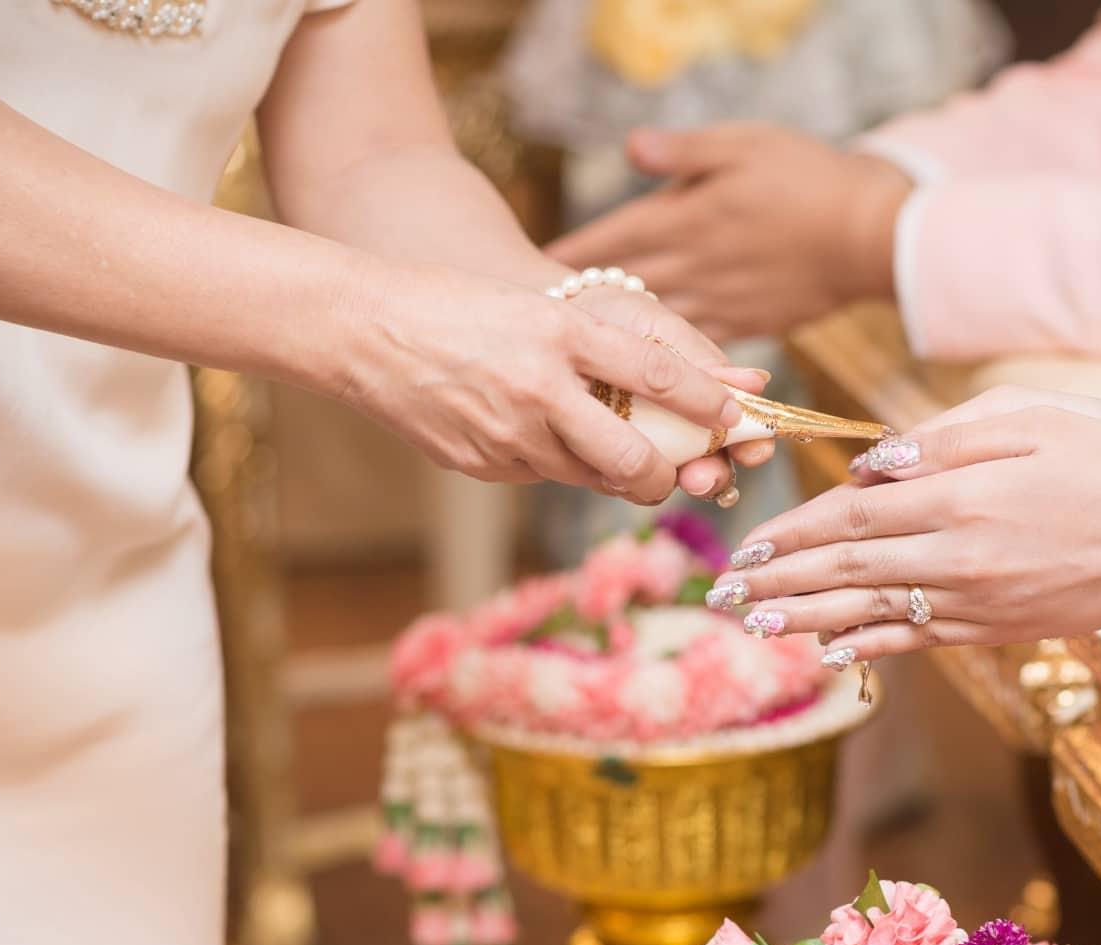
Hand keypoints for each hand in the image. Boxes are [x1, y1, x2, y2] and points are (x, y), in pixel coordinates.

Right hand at [331, 258, 744, 503]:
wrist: (363, 330)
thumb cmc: (461, 310)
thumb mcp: (540, 313)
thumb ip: (607, 351)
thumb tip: (686, 388)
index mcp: (559, 335)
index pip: (657, 376)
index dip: (708, 402)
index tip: (736, 414)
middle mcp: (539, 390)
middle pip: (634, 462)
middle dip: (665, 475)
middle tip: (676, 469)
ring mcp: (508, 436)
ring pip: (591, 478)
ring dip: (611, 470)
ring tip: (607, 445)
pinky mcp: (482, 466)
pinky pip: (542, 476)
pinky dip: (555, 462)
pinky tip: (534, 433)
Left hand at [547, 125, 911, 342]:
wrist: (871, 235)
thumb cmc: (808, 178)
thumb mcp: (743, 146)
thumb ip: (682, 152)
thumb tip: (631, 146)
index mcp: (684, 221)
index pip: (610, 242)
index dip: (570, 257)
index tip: (532, 271)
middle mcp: (694, 269)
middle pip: (621, 294)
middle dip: (581, 307)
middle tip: (543, 325)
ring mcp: (720, 303)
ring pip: (653, 331)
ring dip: (620, 342)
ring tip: (585, 356)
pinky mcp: (748, 325)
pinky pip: (695, 350)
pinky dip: (669, 361)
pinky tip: (652, 370)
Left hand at [568, 282, 777, 499]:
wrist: (544, 315)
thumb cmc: (611, 316)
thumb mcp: (653, 326)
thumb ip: (697, 360)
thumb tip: (757, 382)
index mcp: (702, 398)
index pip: (739, 430)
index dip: (752, 443)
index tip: (754, 450)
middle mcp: (678, 433)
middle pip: (707, 469)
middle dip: (709, 476)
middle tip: (700, 477)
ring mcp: (640, 451)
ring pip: (663, 484)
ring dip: (663, 484)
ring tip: (656, 479)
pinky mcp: (598, 465)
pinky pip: (614, 483)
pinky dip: (616, 482)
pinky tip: (605, 472)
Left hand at [720, 390, 1100, 659]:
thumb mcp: (1028, 419)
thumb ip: (943, 440)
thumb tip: (870, 464)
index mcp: (960, 498)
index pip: (852, 519)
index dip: (792, 534)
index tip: (746, 545)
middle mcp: (959, 558)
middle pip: (847, 571)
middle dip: (779, 582)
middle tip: (722, 595)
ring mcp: (978, 602)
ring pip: (873, 613)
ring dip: (807, 620)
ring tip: (755, 626)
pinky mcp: (999, 629)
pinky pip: (921, 640)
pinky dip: (871, 646)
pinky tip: (832, 651)